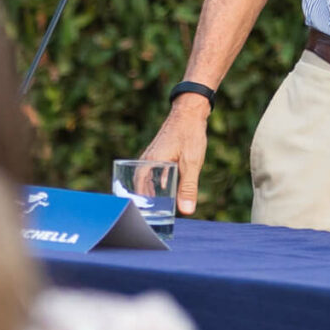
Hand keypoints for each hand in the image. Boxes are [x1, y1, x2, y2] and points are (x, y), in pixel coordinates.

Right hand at [143, 94, 212, 215]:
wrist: (191, 111)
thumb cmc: (189, 135)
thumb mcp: (191, 164)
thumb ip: (188, 188)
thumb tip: (186, 211)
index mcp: (149, 163)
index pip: (137, 189)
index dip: (139, 204)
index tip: (142, 218)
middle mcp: (147, 160)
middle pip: (140, 185)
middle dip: (144, 200)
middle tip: (149, 216)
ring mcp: (153, 155)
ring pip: (147, 178)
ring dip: (150, 191)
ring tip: (156, 206)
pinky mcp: (160, 152)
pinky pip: (154, 171)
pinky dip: (157, 181)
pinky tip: (165, 187)